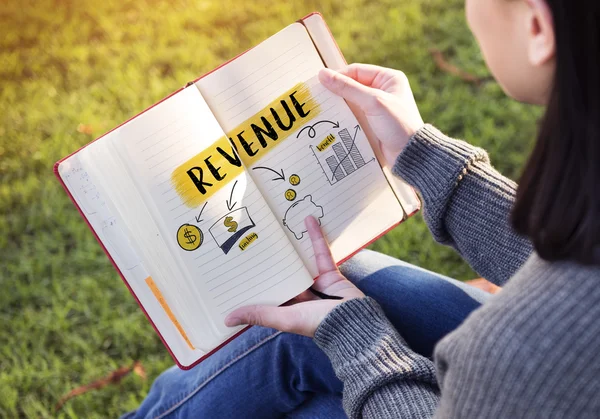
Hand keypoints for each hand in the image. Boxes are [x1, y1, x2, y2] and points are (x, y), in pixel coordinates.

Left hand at [224, 216, 364, 336]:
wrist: (354, 322)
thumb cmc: (317, 324)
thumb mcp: (284, 318)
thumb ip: (259, 314)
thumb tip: (226, 319)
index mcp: (287, 307)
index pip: (267, 291)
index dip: (254, 280)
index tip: (239, 265)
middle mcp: (300, 295)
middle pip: (283, 273)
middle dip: (271, 258)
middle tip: (255, 236)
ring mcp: (315, 283)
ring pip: (300, 260)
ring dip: (292, 245)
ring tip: (279, 225)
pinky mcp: (330, 273)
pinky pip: (320, 252)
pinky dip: (316, 237)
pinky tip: (308, 220)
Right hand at [319, 64, 423, 166]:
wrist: (409, 154)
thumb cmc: (398, 124)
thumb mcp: (373, 102)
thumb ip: (347, 88)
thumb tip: (323, 74)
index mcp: (388, 78)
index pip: (356, 71)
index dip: (338, 76)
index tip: (320, 84)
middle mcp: (383, 90)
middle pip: (352, 86)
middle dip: (336, 93)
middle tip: (317, 98)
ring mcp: (377, 108)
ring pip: (350, 102)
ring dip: (338, 107)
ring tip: (321, 111)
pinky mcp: (372, 123)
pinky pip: (353, 116)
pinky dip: (343, 118)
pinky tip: (331, 122)